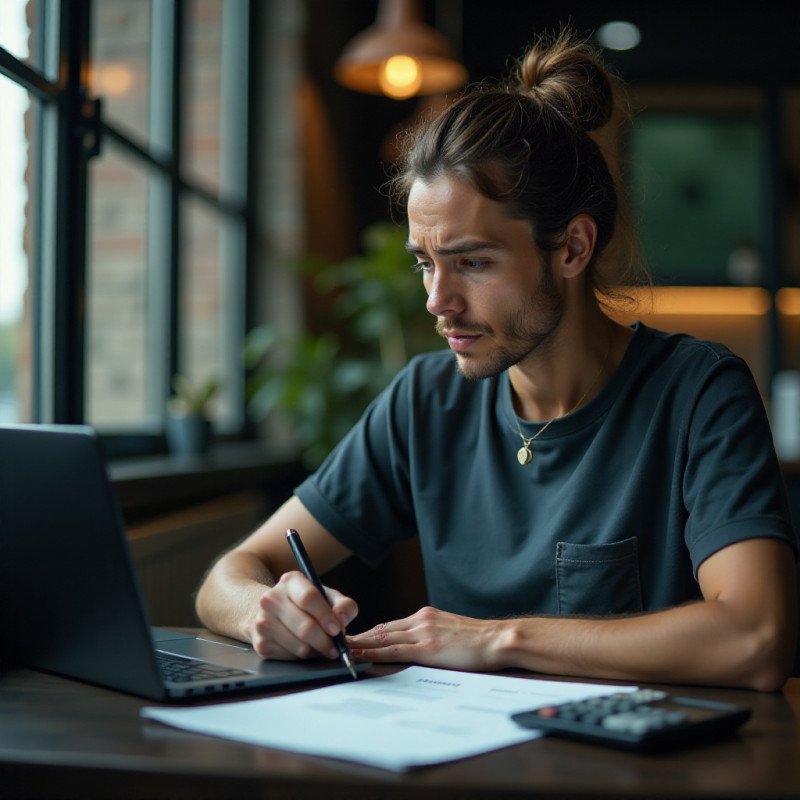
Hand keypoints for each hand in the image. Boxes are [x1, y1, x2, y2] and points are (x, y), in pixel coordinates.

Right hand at [251, 571, 357, 660]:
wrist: (271, 613)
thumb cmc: (305, 605)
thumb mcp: (326, 597)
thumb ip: (343, 605)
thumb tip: (343, 620)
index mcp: (290, 581)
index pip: (309, 597)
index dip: (325, 616)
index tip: (337, 629)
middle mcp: (271, 599)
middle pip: (305, 627)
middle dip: (325, 641)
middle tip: (335, 648)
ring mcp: (262, 622)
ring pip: (299, 646)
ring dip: (315, 651)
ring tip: (320, 646)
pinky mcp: (260, 644)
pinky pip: (290, 658)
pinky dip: (302, 656)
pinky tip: (303, 647)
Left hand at [348, 606, 501, 671]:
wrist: (497, 639)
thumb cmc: (478, 640)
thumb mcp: (450, 630)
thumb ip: (432, 633)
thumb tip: (418, 645)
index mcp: (426, 615)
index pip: (390, 625)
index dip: (370, 632)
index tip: (353, 638)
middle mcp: (420, 620)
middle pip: (382, 629)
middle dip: (359, 637)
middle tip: (337, 643)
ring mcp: (423, 632)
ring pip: (383, 637)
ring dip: (360, 644)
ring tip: (341, 650)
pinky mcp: (427, 647)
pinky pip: (394, 650)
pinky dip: (374, 653)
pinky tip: (361, 657)